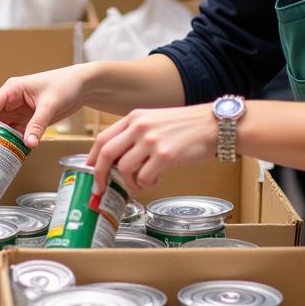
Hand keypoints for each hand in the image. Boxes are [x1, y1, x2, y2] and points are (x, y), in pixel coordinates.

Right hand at [0, 65, 88, 148]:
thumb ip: (38, 124)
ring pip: (2, 129)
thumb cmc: (65, 85)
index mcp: (11, 90)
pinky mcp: (28, 120)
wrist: (82, 86)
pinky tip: (10, 155)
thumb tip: (28, 144)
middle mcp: (11, 100)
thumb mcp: (50, 104)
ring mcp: (19, 111)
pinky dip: (12, 144)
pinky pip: (15, 134)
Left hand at [85, 105, 217, 192]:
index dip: (92, 157)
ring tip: (139, 183)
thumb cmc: (186, 126)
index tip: (90, 170)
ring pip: (123, 168)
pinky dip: (146, 184)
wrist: (214, 125)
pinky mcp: (166, 155)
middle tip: (101, 188)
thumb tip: (118, 159)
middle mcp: (140, 127)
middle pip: (106, 153)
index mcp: (134, 117)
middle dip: (100, 174)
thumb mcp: (155, 120)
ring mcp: (152, 140)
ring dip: (129, 182)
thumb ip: (136, 134)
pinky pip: (144, 177)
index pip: (103, 138)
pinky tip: (156, 180)